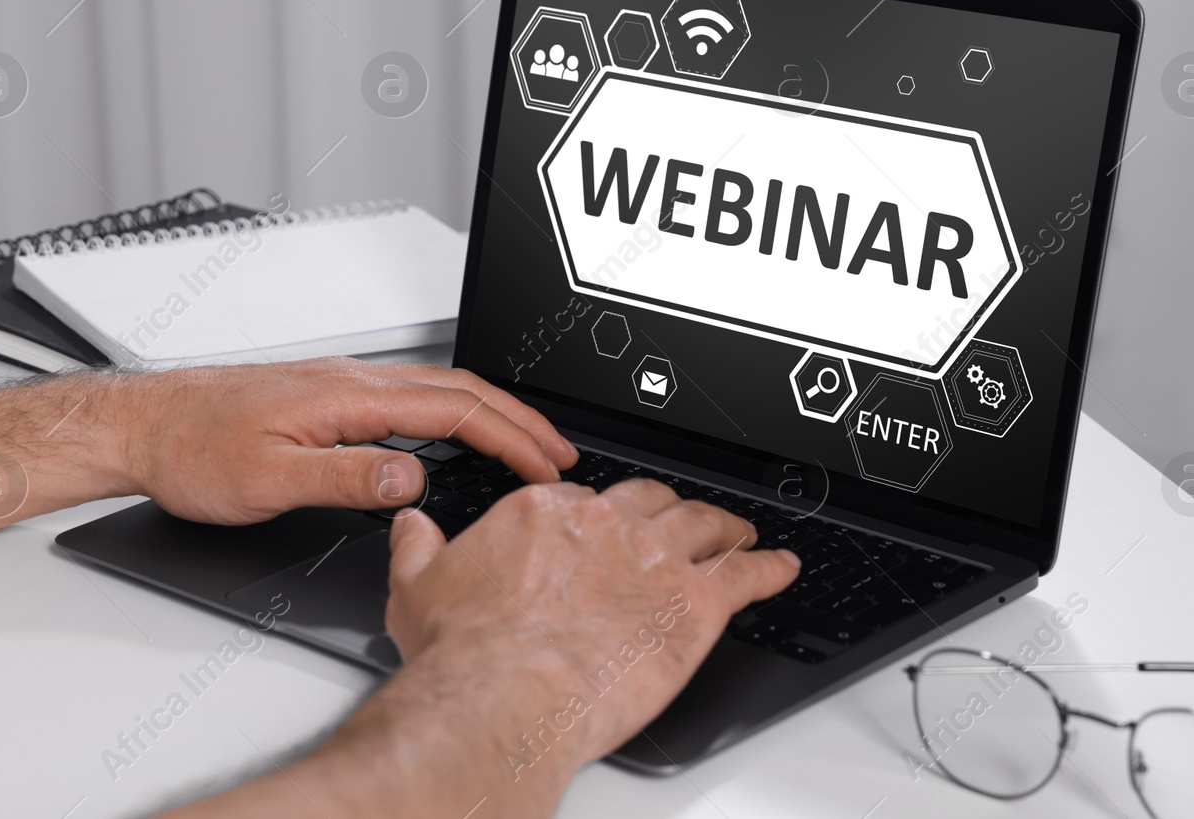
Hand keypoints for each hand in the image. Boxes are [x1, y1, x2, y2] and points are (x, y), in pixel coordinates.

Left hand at [117, 358, 578, 524]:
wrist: (144, 425)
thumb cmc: (193, 450)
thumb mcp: (268, 479)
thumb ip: (345, 479)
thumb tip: (412, 480)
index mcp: (348, 397)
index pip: (455, 410)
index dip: (510, 438)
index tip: (546, 467)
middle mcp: (353, 381)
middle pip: (461, 389)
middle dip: (520, 420)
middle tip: (559, 454)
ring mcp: (343, 386)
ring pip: (440, 389)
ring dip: (492, 414)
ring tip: (525, 444)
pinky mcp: (330, 397)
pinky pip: (413, 397)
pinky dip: (456, 413)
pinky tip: (457, 435)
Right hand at [385, 479, 799, 794]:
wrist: (502, 694)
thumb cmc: (465, 652)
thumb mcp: (417, 587)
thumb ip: (418, 548)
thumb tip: (412, 526)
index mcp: (545, 514)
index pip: (585, 499)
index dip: (600, 517)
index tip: (602, 530)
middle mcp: (605, 524)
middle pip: (651, 501)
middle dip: (667, 510)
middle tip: (679, 523)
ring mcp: (655, 559)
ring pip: (704, 526)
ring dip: (724, 529)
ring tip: (738, 535)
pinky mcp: (694, 604)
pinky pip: (746, 576)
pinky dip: (769, 568)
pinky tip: (781, 567)